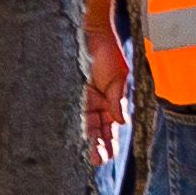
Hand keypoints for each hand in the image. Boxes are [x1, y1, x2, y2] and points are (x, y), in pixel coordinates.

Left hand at [79, 19, 126, 155]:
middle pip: (99, 129)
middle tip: (98, 161)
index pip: (112, 127)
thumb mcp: (118, 76)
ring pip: (87, 125)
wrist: (91, 34)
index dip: (111, 141)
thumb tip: (122, 121)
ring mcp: (86, 99)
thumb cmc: (107, 52)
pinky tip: (77, 138)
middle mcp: (99, 103)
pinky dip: (78, 125)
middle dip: (100, 145)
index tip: (109, 156)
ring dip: (90, 140)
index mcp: (112, 101)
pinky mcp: (73, 94)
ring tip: (91, 156)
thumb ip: (119, 99)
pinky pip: (74, 113)